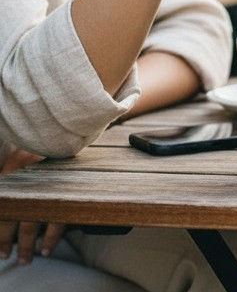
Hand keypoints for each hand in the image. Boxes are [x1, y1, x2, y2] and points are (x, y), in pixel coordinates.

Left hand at [0, 149, 63, 264]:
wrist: (71, 135)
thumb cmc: (45, 150)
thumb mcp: (23, 160)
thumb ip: (13, 177)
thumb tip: (7, 202)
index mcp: (15, 171)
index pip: (3, 208)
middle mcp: (30, 182)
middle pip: (15, 217)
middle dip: (8, 240)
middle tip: (7, 256)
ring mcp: (49, 188)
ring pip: (33, 223)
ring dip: (27, 245)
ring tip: (25, 259)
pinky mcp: (68, 193)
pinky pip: (58, 220)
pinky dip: (51, 237)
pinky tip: (47, 248)